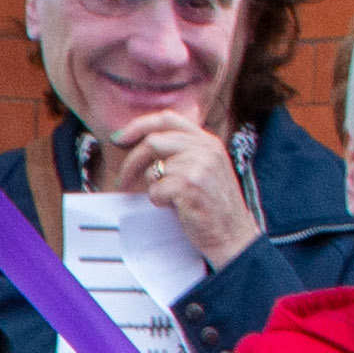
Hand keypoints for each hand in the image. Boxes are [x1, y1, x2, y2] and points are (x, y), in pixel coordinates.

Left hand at [109, 114, 259, 267]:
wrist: (234, 234)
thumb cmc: (214, 206)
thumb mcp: (206, 168)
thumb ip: (183, 152)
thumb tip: (144, 143)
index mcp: (208, 141)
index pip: (167, 119)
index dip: (139, 125)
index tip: (120, 138)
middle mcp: (205, 149)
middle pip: (153, 141)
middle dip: (131, 161)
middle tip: (123, 179)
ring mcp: (199, 166)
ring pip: (153, 168)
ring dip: (153, 187)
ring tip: (168, 199)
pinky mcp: (191, 186)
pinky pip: (156, 189)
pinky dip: (158, 201)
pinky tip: (175, 207)